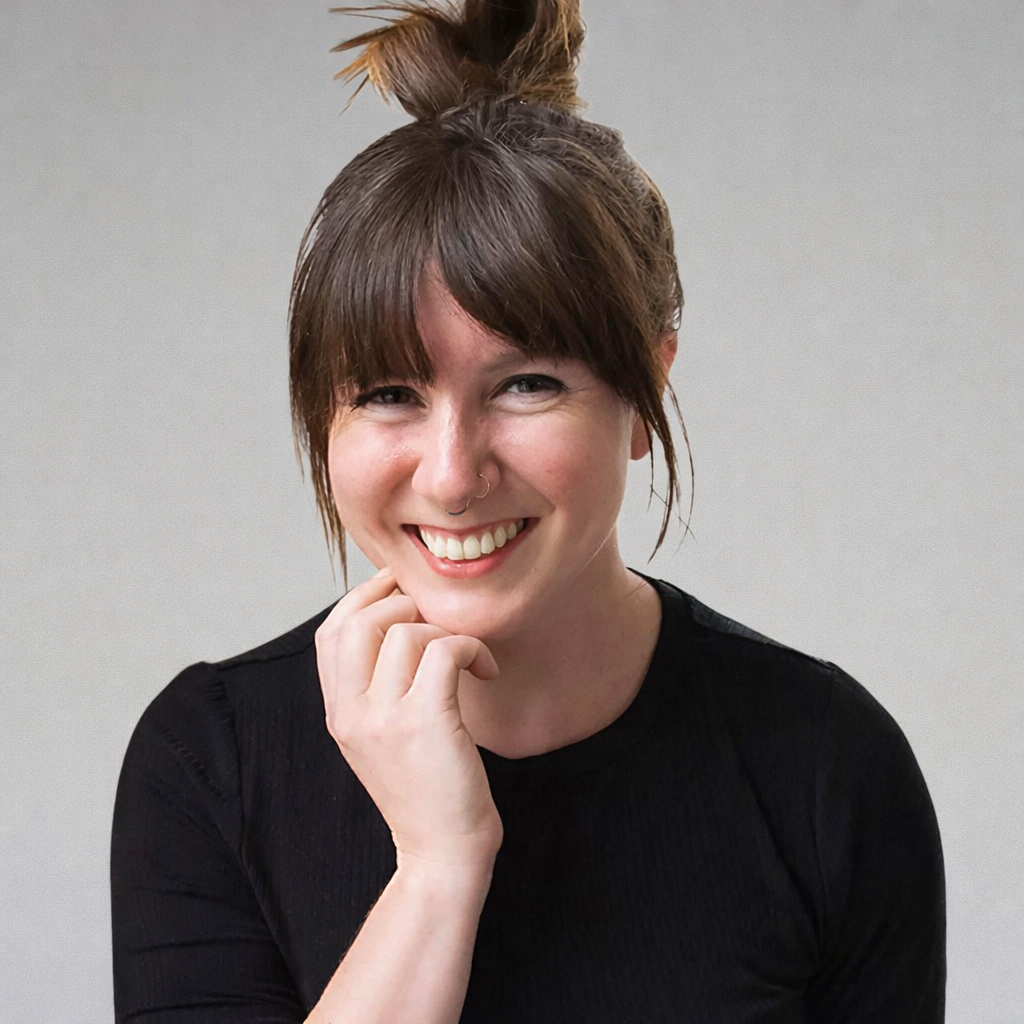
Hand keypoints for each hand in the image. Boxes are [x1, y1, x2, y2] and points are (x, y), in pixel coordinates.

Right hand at [314, 568, 503, 872]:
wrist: (441, 852)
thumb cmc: (424, 788)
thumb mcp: (379, 736)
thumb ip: (374, 686)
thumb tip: (395, 620)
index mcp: (338, 711)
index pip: (330, 630)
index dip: (365, 598)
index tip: (403, 592)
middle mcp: (351, 711)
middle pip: (358, 619)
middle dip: (403, 604)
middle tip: (439, 625)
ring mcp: (384, 717)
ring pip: (405, 630)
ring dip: (446, 631)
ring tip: (467, 659)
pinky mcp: (425, 721)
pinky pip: (445, 650)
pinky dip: (472, 649)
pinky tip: (486, 672)